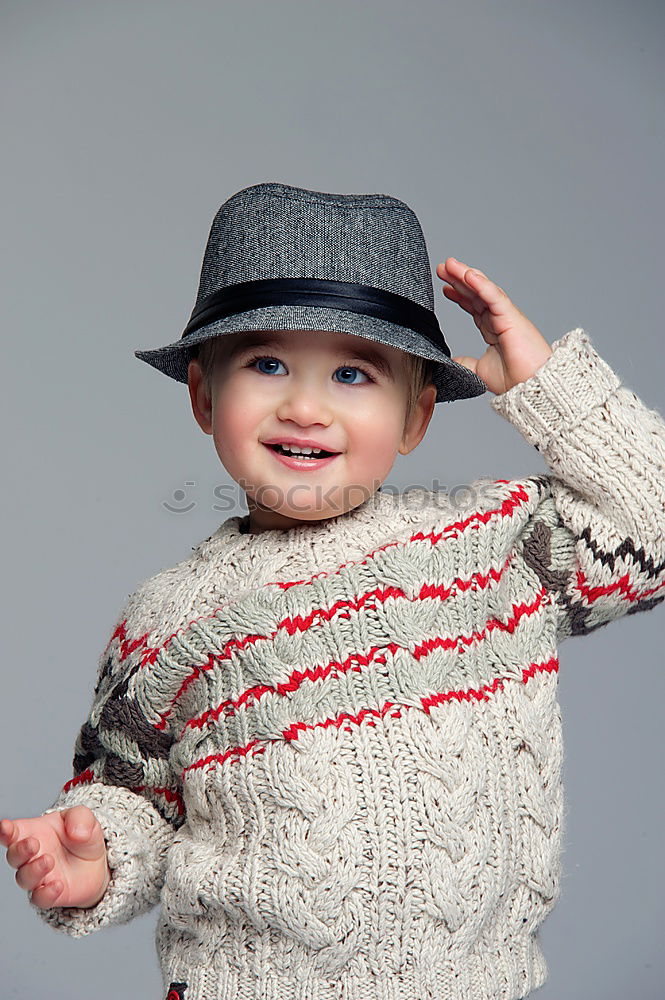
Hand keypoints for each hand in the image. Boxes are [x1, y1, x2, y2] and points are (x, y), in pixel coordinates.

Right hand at [0, 806, 110, 909]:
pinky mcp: (50, 894)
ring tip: (49, 860)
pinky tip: (58, 885)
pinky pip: (40, 898)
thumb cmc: (82, 837)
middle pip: (14, 856)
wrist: (97, 863)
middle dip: (19, 850)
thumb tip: (76, 832)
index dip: (5, 830)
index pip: (13, 832)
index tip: (5, 826)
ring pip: (24, 878)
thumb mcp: (84, 819)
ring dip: (33, 870)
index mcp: (33, 832)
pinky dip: (45, 893)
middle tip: (33, 844)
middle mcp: (31, 856)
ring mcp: (39, 877)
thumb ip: (79, 818)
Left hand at [436, 257, 552, 393]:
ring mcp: (507, 316)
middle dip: (459, 280)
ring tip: (450, 265)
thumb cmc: (514, 381)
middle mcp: (500, 319)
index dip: (460, 295)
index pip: (474, 307)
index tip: (444, 287)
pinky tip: (468, 275)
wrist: (530, 389)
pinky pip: (495, 297)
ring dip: (466, 276)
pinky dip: (482, 285)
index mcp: (493, 330)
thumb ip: (466, 363)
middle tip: (442, 267)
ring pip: (484, 290)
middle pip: (476, 294)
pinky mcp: (512, 317)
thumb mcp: (479, 371)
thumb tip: (451, 361)